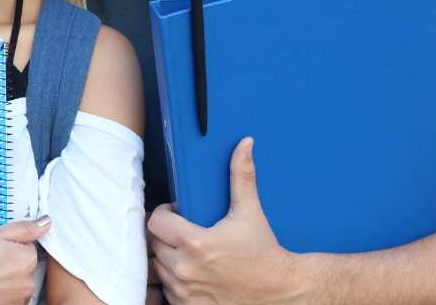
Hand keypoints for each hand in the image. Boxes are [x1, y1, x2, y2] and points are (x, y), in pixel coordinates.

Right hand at [0, 216, 49, 303]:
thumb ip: (23, 228)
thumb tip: (44, 223)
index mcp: (27, 259)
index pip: (27, 247)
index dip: (10, 245)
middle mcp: (28, 283)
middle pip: (23, 267)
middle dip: (9, 263)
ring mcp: (19, 299)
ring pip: (15, 284)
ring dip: (5, 280)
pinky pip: (8, 297)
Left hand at [148, 138, 305, 303]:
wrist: (281, 292)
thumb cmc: (264, 253)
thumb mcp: (250, 212)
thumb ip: (242, 176)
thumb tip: (244, 144)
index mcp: (195, 243)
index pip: (155, 223)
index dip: (164, 215)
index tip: (176, 214)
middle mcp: (185, 269)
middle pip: (154, 245)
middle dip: (166, 236)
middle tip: (183, 232)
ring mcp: (185, 292)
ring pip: (159, 268)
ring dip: (169, 258)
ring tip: (189, 252)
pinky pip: (168, 291)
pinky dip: (176, 282)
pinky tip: (193, 273)